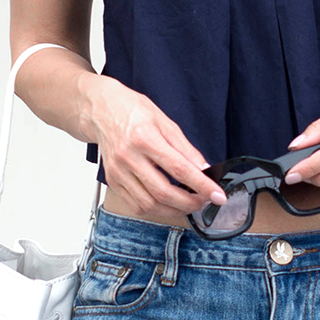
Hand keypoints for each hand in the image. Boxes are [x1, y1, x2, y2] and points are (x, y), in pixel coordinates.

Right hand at [90, 82, 226, 222]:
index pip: (179, 169)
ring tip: (189, 204)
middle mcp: (128, 157)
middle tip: (206, 201)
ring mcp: (117, 172)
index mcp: (144, 138)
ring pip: (149, 204)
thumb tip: (205, 170)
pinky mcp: (112, 181)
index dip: (202, 186)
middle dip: (190, 203)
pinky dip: (156, 210)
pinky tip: (168, 204)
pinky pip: (136, 205)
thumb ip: (186, 149)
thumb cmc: (133, 111)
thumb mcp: (166, 122)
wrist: (101, 110)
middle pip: (163, 192)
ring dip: (174, 210)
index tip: (218, 195)